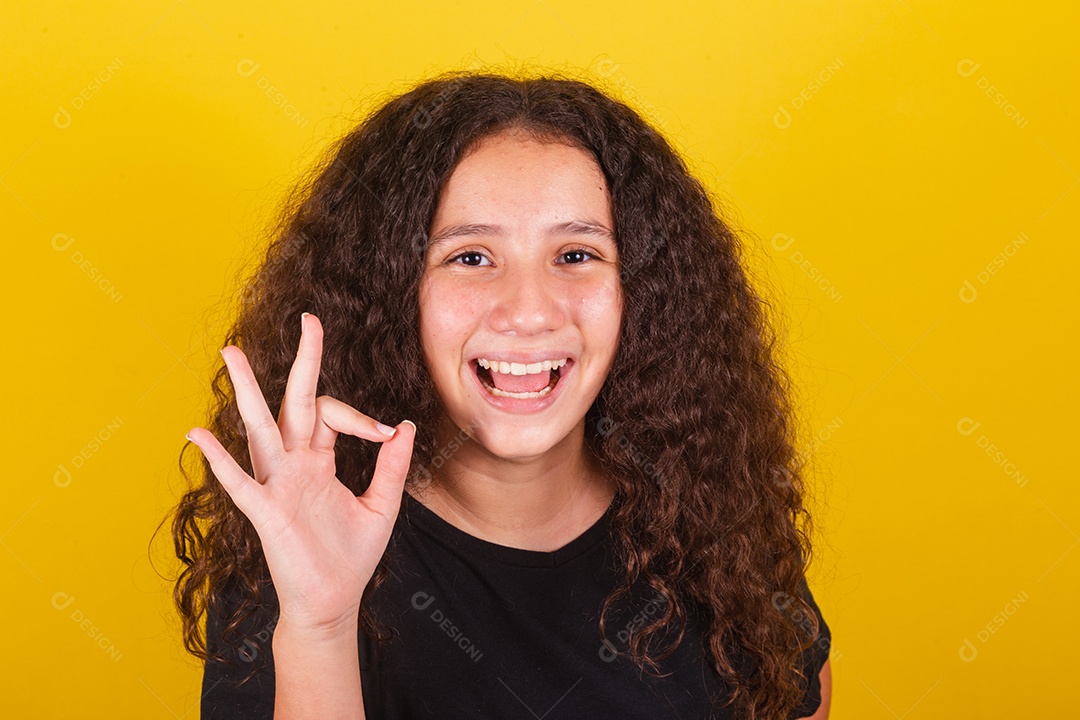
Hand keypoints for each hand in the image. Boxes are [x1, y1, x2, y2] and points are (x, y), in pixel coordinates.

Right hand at [185, 312, 414, 632]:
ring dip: (247, 391)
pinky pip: (239, 481)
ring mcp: (276, 484)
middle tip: (308, 320)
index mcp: (320, 460)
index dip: (361, 417)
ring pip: (260, 428)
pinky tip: (197, 434)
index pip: (333, 415)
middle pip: (294, 403)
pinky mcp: (266, 512)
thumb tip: (404, 425)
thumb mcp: (382, 506)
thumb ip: (392, 466)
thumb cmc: (352, 555)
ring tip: (231, 353)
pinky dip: (219, 459)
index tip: (385, 434)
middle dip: (302, 362)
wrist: (333, 602)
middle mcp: (295, 464)